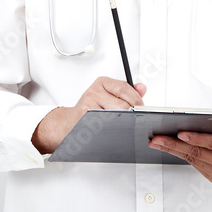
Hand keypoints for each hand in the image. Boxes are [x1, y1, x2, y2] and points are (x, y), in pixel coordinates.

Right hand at [31, 77, 145, 153]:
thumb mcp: (109, 95)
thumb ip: (127, 92)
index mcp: (102, 82)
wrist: (70, 122)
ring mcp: (88, 104)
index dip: (136, 100)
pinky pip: (106, 125)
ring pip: (116, 115)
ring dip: (123, 122)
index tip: (140, 108)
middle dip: (131, 114)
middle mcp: (94, 91)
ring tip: (121, 124)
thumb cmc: (91, 109)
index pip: (124, 88)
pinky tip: (111, 129)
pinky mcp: (85, 118)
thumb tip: (142, 88)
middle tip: (133, 119)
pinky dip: (112, 129)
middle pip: (122, 104)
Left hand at [148, 128, 211, 182]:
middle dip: (175, 145)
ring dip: (172, 150)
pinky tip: (169, 147)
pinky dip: (181, 155)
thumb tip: (197, 119)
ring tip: (157, 141)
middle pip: (198, 153)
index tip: (180, 133)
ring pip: (193, 160)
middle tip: (157, 138)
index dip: (197, 139)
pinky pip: (195, 164)